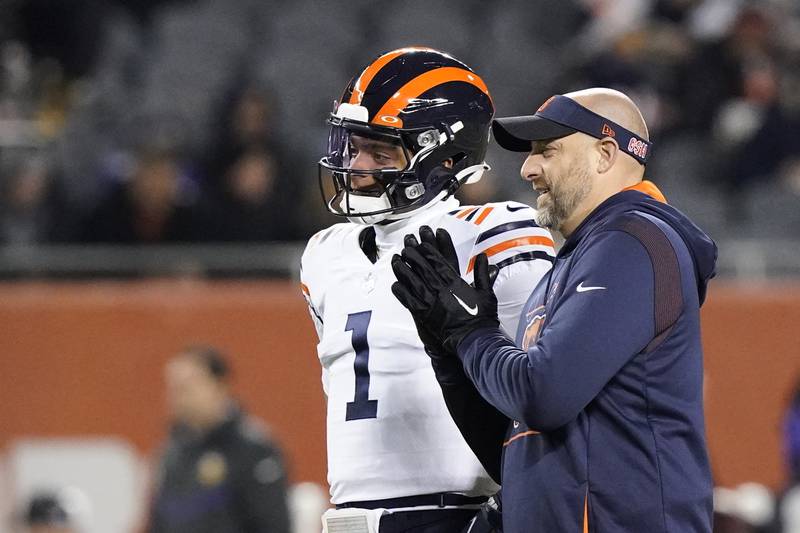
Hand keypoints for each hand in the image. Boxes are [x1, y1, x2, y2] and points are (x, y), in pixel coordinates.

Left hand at [391, 226, 499, 354]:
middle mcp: (442, 291)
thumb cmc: (481, 320)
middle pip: (423, 269)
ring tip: (396, 262)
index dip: (428, 252)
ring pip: (413, 282)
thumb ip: (483, 274)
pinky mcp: (425, 316)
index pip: (439, 262)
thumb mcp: (486, 293)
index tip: (422, 245)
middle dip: (413, 257)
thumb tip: (483, 257)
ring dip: (403, 271)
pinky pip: (409, 301)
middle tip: (405, 249)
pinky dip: (401, 292)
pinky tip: (396, 285)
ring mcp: (432, 303)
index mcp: (456, 284)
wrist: (475, 341)